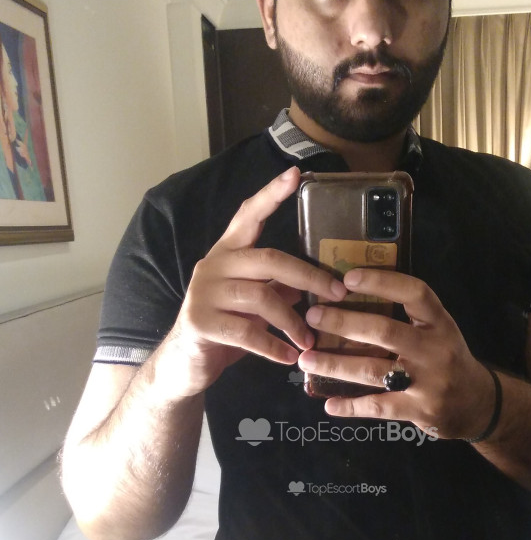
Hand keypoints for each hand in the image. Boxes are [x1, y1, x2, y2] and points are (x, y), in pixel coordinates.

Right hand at [155, 167, 346, 398]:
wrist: (184, 364)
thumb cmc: (225, 330)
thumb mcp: (254, 305)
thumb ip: (277, 288)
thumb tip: (316, 283)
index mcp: (227, 253)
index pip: (248, 216)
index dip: (270, 195)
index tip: (295, 175)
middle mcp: (214, 266)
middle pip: (269, 259)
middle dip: (309, 277)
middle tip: (337, 295)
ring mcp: (204, 293)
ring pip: (262, 297)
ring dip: (293, 322)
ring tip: (309, 342)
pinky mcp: (200, 322)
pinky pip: (248, 332)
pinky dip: (274, 347)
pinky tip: (289, 357)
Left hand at [297, 267, 496, 439]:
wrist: (478, 404)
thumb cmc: (447, 359)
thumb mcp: (439, 331)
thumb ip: (408, 317)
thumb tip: (353, 296)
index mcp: (440, 322)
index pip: (414, 293)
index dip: (381, 282)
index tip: (348, 278)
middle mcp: (435, 349)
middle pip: (385, 331)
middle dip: (344, 323)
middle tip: (312, 317)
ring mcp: (427, 382)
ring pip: (374, 370)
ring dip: (336, 365)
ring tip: (307, 360)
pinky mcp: (418, 411)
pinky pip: (379, 407)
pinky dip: (352, 406)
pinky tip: (329, 404)